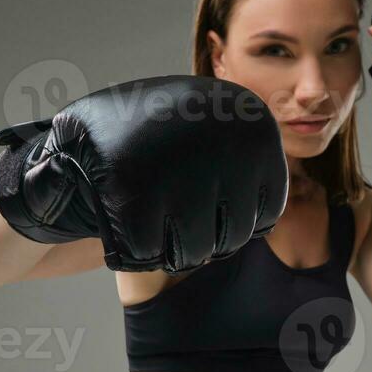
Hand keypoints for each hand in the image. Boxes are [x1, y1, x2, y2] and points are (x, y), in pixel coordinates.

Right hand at [0, 76, 288, 270]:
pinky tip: (117, 223)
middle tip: (169, 221)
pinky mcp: (128, 188)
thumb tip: (303, 193)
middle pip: (233, 235)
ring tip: (146, 220)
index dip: (235, 225)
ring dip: (167, 252)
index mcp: (245, 118)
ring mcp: (172, 159)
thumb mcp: (205, 138)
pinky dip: (130, 252)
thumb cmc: (147, 155)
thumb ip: (246, 155)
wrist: (68, 153)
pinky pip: (148, 254)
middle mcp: (215, 132)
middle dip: (202, 243)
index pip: (267, 209)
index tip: (206, 215)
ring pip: (196, 251)